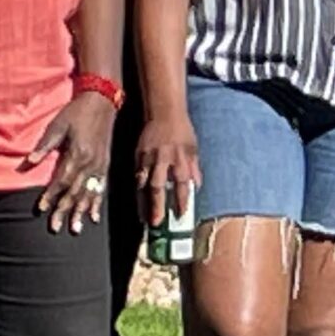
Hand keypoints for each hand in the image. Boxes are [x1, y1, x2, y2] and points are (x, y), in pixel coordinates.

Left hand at [31, 92, 118, 233]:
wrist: (102, 101)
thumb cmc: (76, 112)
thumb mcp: (58, 125)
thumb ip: (45, 145)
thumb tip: (29, 162)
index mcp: (78, 154)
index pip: (62, 180)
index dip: (51, 196)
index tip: (41, 209)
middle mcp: (90, 163)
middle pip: (75, 192)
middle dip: (64, 210)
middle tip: (56, 227)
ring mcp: (100, 166)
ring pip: (89, 194)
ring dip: (82, 212)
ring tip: (76, 228)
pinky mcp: (105, 165)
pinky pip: (101, 188)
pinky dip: (97, 203)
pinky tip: (94, 217)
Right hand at [136, 112, 201, 226]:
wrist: (164, 112)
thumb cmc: (181, 130)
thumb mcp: (193, 147)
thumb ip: (194, 168)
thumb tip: (197, 185)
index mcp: (180, 158)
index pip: (182, 183)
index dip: (182, 199)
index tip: (182, 214)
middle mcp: (163, 160)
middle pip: (158, 186)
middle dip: (157, 205)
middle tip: (156, 222)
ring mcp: (148, 159)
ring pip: (144, 184)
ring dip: (143, 202)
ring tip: (144, 218)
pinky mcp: (138, 156)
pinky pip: (137, 177)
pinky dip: (137, 191)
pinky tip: (138, 201)